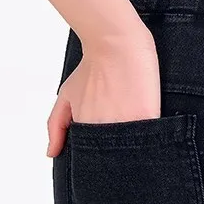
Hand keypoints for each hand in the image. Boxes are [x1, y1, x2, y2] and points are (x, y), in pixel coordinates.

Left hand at [46, 27, 160, 156]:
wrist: (115, 44)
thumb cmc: (91, 68)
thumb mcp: (66, 96)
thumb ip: (56, 126)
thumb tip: (51, 153)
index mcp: (85, 129)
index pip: (94, 157)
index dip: (102, 159)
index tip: (109, 154)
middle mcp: (104, 130)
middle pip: (114, 158)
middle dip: (119, 158)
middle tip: (124, 146)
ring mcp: (127, 124)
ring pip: (134, 151)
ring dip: (137, 150)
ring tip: (138, 137)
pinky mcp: (147, 116)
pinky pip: (152, 138)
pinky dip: (153, 140)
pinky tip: (152, 134)